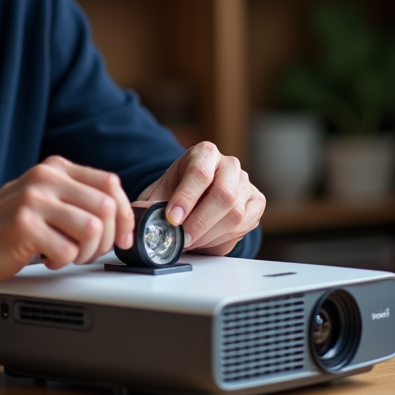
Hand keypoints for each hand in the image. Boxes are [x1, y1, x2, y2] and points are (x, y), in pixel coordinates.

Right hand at [0, 156, 134, 284]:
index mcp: (55, 168)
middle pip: (106, 207)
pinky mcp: (23, 226)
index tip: (123, 237)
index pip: (110, 183)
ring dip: (86, 253)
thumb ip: (78, 198)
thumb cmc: (7, 225)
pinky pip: (67, 251)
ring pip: (92, 229)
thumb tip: (123, 216)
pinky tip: (47, 259)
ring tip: (67, 255)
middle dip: (107, 239)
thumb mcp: (44, 198)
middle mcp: (45, 179)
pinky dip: (62, 263)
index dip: (125, 214)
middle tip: (89, 252)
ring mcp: (33, 200)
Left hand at [136, 141, 264, 255]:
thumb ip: (151, 203)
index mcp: (203, 153)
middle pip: (224, 195)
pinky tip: (208, 240)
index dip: (186, 198)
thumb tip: (138, 216)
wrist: (198, 192)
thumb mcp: (160, 192)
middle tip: (182, 238)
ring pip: (236, 213)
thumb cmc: (178, 189)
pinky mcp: (256, 201)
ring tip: (191, 241)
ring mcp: (245, 182)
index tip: (172, 218)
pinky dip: (225, 237)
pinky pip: (246, 223)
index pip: (199, 173)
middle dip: (200, 223)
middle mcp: (228, 164)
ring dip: (211, 234)